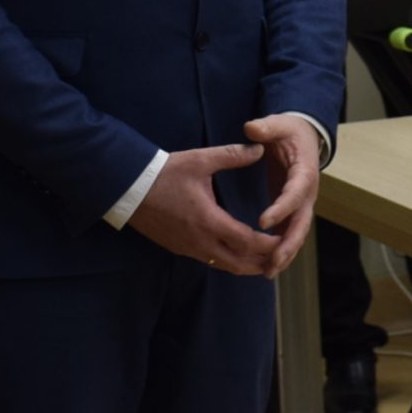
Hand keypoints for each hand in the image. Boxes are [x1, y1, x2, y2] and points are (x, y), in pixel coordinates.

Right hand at [126, 143, 279, 273]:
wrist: (127, 188)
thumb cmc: (164, 173)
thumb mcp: (200, 160)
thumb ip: (232, 155)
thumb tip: (260, 148)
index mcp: (208, 221)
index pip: (245, 241)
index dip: (267, 244)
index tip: (284, 241)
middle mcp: (199, 241)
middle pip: (237, 262)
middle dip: (260, 262)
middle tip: (280, 259)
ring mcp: (187, 247)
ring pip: (222, 264)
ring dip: (244, 265)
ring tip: (264, 264)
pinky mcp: (178, 247)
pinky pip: (208, 260)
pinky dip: (227, 261)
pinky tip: (235, 255)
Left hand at [244, 114, 321, 274]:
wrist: (303, 137)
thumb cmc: (289, 130)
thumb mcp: (278, 124)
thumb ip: (266, 127)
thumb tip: (251, 129)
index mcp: (304, 171)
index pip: (296, 192)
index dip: (282, 207)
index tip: (263, 221)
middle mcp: (308, 192)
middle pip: (302, 221)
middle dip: (288, 243)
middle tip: (272, 261)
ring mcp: (302, 204)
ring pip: (297, 233)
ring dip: (285, 254)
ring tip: (268, 272)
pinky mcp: (293, 210)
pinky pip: (289, 234)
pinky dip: (281, 251)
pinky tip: (267, 266)